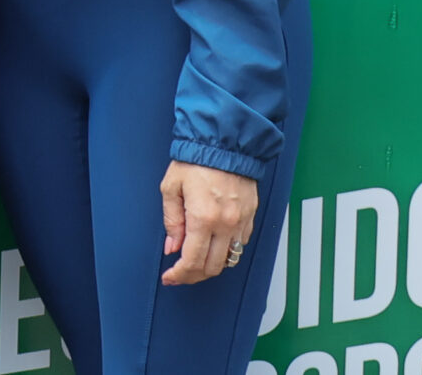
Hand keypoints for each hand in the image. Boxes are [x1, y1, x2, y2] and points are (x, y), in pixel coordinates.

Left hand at [160, 160, 258, 284]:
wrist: (225, 145)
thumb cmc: (195, 161)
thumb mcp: (171, 187)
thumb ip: (171, 221)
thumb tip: (172, 247)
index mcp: (203, 218)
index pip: (193, 260)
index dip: (180, 274)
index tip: (170, 277)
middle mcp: (226, 225)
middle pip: (213, 267)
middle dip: (194, 276)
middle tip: (180, 274)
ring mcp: (241, 223)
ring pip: (229, 260)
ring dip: (211, 266)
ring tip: (194, 262)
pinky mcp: (251, 218)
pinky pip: (240, 245)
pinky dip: (226, 252)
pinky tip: (212, 247)